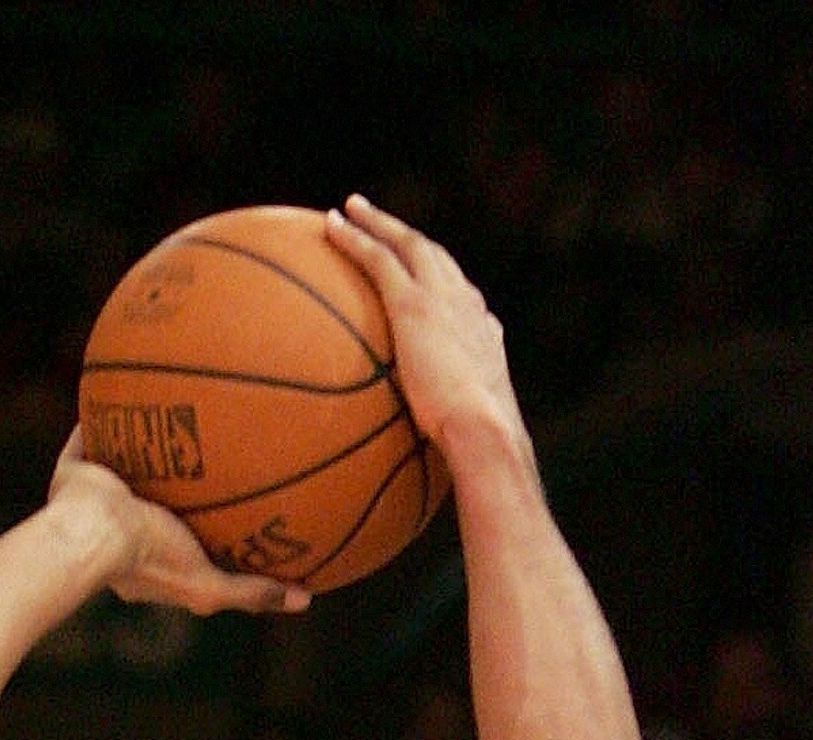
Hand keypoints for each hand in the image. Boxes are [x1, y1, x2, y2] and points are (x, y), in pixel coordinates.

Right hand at [48, 432, 309, 616]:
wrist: (92, 532)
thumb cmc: (150, 559)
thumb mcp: (209, 585)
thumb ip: (252, 591)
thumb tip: (306, 599)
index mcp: (147, 558)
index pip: (183, 539)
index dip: (207, 522)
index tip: (237, 501)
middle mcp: (121, 527)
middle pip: (156, 498)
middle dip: (179, 477)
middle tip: (210, 450)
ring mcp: (97, 497)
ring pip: (125, 465)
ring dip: (144, 444)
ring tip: (171, 412)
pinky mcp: (75, 469)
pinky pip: (91, 435)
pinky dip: (105, 414)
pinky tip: (130, 385)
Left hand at [323, 199, 522, 456]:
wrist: (484, 429)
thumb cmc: (477, 448)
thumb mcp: (468, 433)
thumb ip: (451, 429)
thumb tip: (438, 457)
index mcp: (481, 332)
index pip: (457, 295)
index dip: (437, 278)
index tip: (419, 273)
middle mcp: (466, 304)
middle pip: (433, 256)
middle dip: (405, 236)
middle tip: (378, 220)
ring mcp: (442, 298)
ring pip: (404, 244)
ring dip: (376, 223)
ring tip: (349, 210)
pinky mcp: (413, 303)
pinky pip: (377, 259)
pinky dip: (355, 238)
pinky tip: (329, 227)